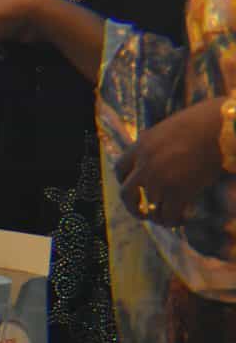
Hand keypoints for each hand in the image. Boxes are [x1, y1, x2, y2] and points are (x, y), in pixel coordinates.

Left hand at [115, 97, 224, 225]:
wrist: (222, 126)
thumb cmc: (204, 120)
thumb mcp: (169, 128)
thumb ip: (157, 144)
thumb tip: (160, 155)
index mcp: (141, 146)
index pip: (120, 168)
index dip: (124, 180)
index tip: (132, 187)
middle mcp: (145, 165)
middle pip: (126, 194)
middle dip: (133, 206)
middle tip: (142, 212)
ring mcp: (159, 180)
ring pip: (149, 208)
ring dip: (157, 216)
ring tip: (166, 218)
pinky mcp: (177, 192)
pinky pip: (168, 215)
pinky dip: (172, 221)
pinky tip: (180, 220)